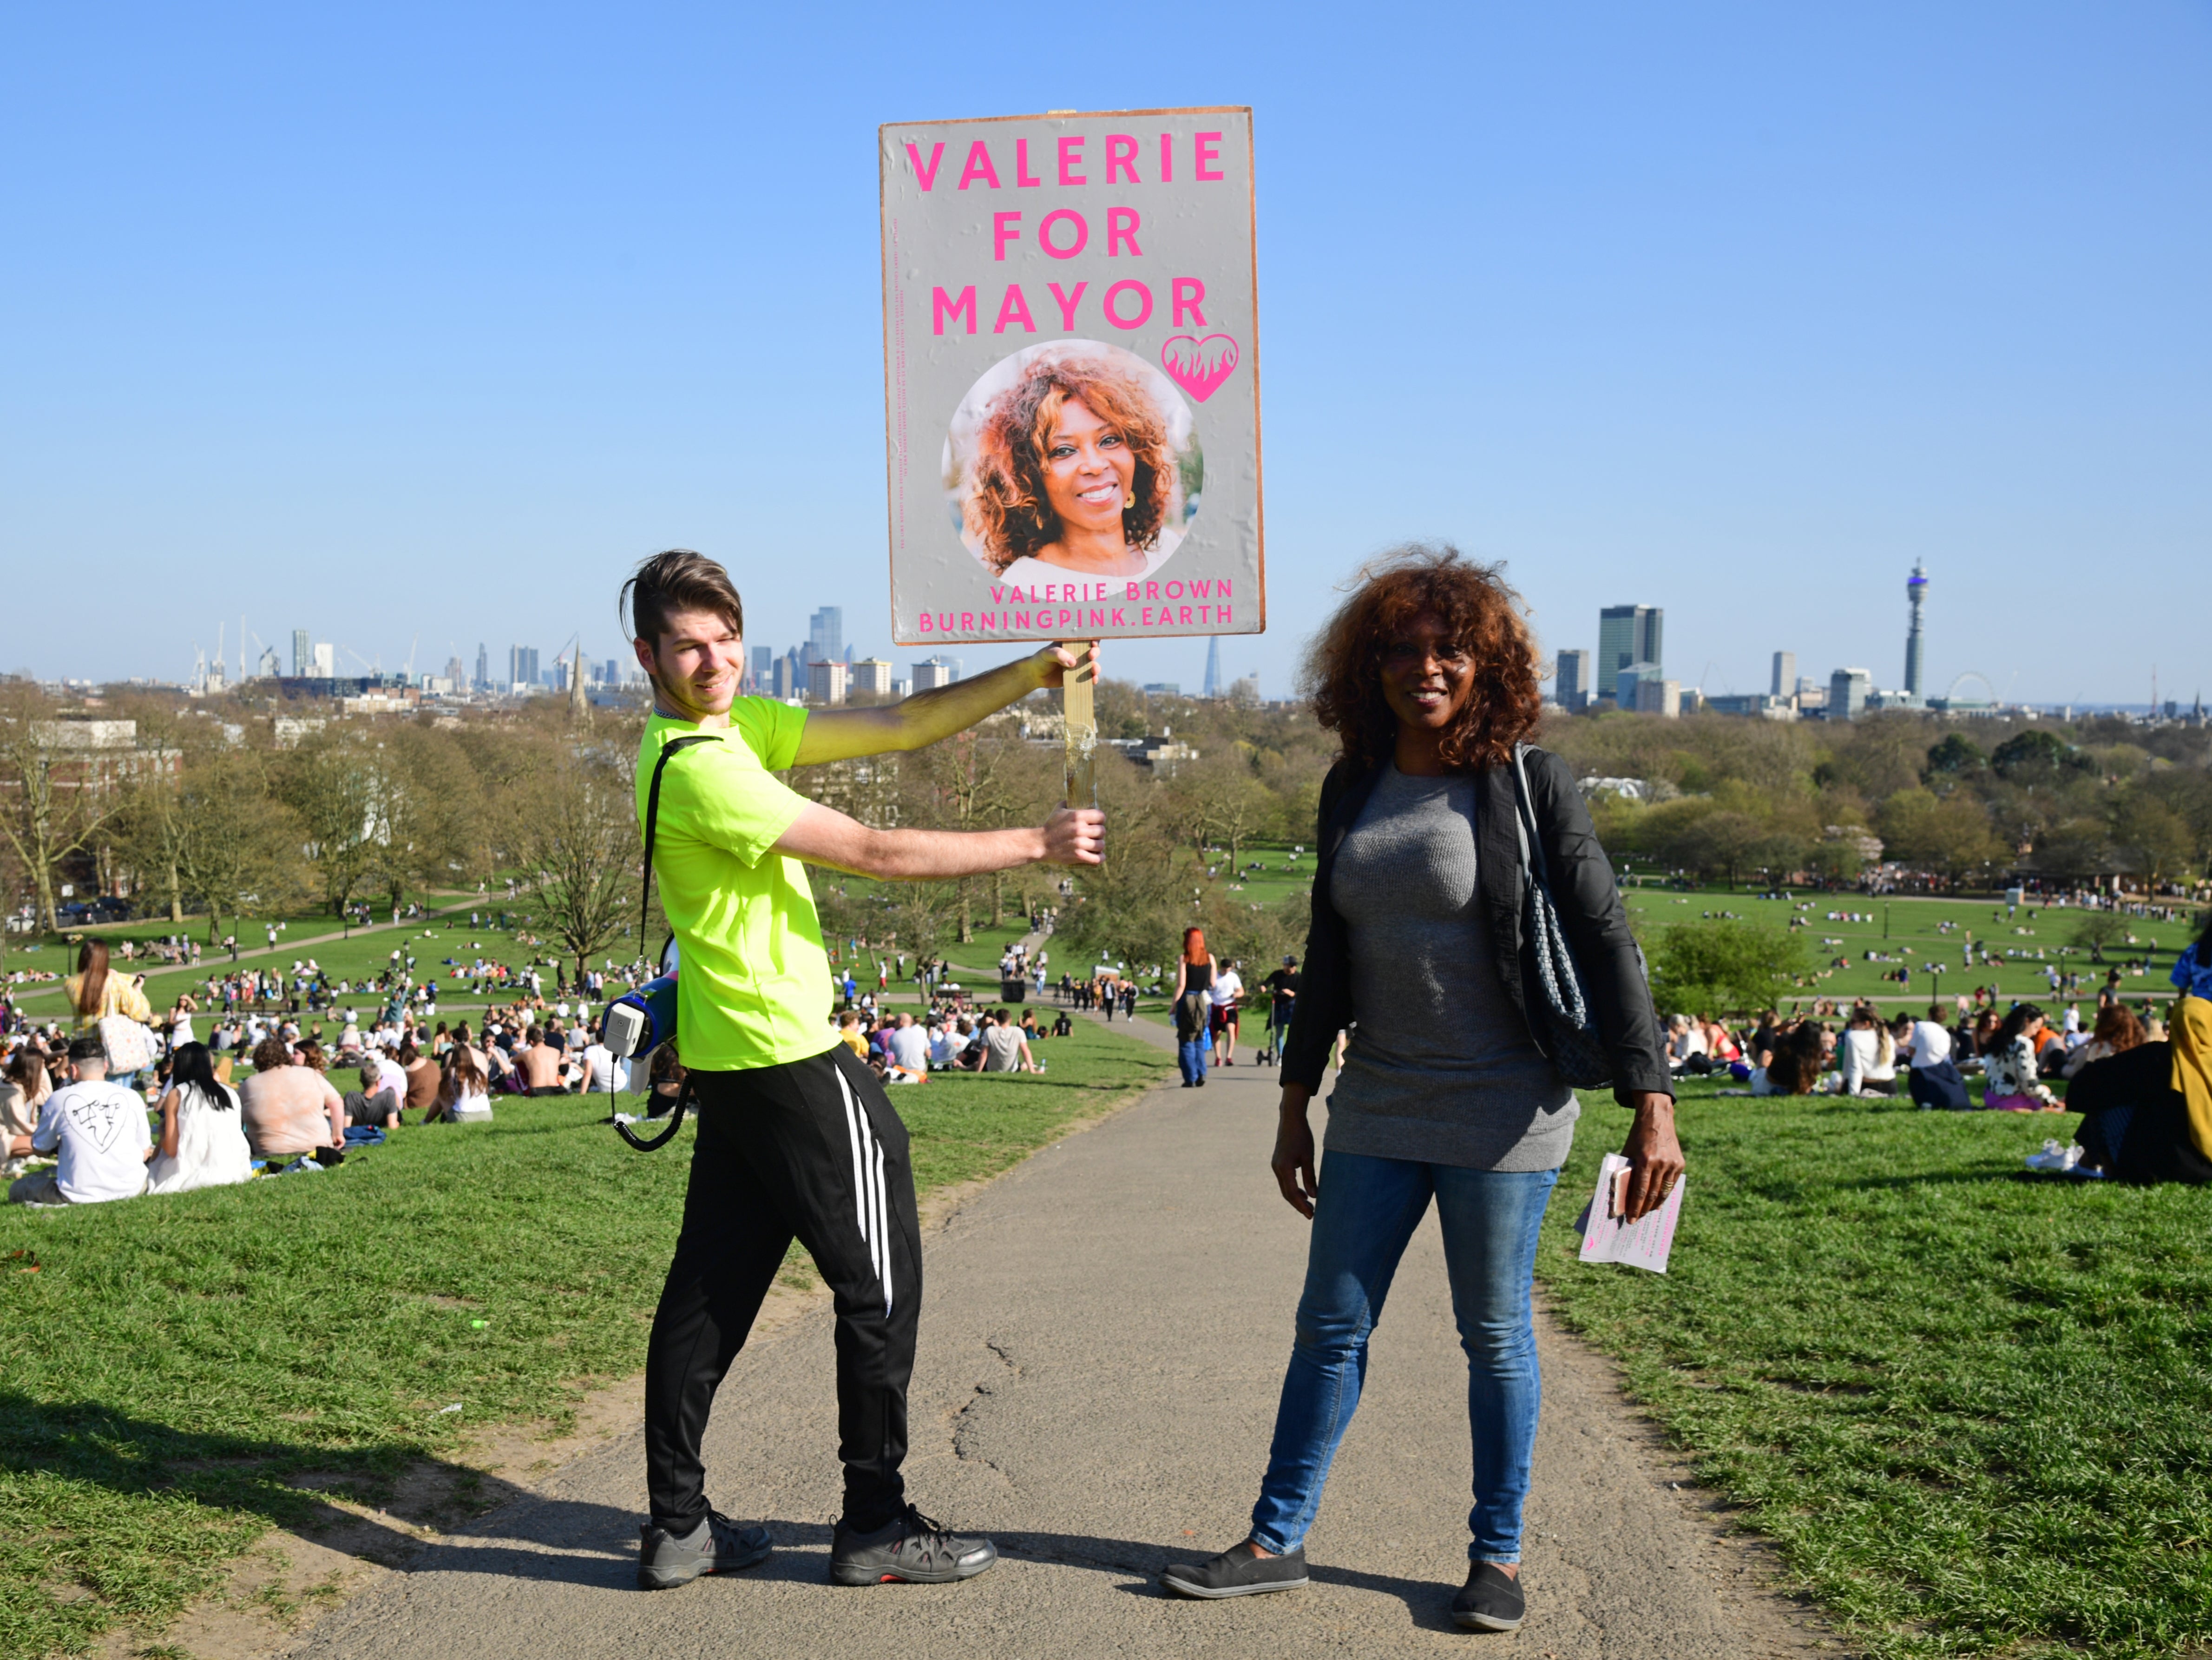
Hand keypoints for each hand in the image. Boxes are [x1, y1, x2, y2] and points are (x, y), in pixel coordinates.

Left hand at [1032, 640, 1100, 689]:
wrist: (1036, 675)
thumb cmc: (1041, 659)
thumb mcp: (1047, 654)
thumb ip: (1058, 655)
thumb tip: (1073, 662)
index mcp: (1071, 642)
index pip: (1086, 637)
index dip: (1093, 639)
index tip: (1093, 644)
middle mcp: (1077, 652)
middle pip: (1093, 650)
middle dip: (1095, 652)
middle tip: (1091, 656)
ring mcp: (1079, 665)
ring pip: (1093, 664)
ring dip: (1096, 667)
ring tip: (1093, 671)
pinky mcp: (1078, 676)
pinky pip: (1088, 677)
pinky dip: (1093, 679)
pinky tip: (1093, 681)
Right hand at [1039, 806, 1103, 865]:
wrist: (1040, 844)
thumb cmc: (1050, 826)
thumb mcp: (1058, 809)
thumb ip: (1069, 803)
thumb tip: (1077, 797)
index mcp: (1077, 816)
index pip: (1101, 816)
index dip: (1101, 819)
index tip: (1097, 823)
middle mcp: (1080, 829)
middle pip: (1102, 831)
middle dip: (1099, 833)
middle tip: (1095, 835)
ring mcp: (1079, 843)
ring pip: (1101, 845)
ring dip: (1099, 845)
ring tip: (1095, 845)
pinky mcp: (1078, 856)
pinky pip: (1097, 859)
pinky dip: (1100, 858)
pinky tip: (1099, 856)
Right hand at [1271, 1086, 1317, 1217]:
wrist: (1290, 1119)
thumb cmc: (1302, 1136)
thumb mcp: (1308, 1157)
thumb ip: (1310, 1177)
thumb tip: (1313, 1196)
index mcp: (1284, 1168)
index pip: (1292, 1193)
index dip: (1301, 1206)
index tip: (1312, 1214)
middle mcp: (1277, 1168)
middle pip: (1287, 1193)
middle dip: (1298, 1205)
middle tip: (1311, 1214)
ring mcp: (1276, 1166)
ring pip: (1285, 1188)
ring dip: (1296, 1198)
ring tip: (1309, 1206)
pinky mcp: (1278, 1163)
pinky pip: (1285, 1181)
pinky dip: (1293, 1189)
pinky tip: (1303, 1193)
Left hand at [1618, 1092, 1683, 1221]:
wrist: (1657, 1118)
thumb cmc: (1637, 1136)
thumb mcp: (1628, 1151)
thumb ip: (1626, 1171)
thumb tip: (1620, 1193)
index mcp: (1645, 1160)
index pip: (1640, 1190)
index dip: (1635, 1206)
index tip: (1630, 1218)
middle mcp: (1661, 1163)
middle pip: (1653, 1194)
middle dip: (1644, 1209)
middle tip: (1637, 1218)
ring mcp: (1673, 1163)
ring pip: (1664, 1191)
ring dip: (1655, 1204)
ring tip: (1646, 1212)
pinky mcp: (1680, 1163)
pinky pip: (1672, 1183)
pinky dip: (1664, 1193)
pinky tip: (1658, 1201)